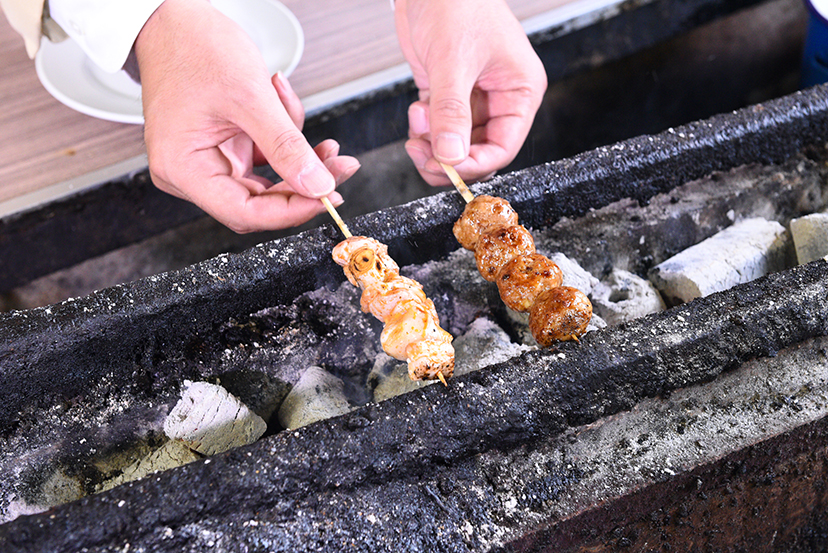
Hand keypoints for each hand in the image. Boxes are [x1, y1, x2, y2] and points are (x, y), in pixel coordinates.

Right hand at [134, 0, 359, 232]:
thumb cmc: (193, 48)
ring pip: (268, 180)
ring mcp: (209, 160)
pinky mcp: (225, 148)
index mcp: (183, 169)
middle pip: (260, 201)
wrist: (174, 19)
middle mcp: (191, 172)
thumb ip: (285, 146)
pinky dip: (284, 137)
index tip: (327, 198)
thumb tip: (317, 185)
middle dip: (303, 183)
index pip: (244, 213)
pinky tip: (284, 104)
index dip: (290, 211)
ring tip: (313, 129)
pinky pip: (266, 157)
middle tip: (339, 166)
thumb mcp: (249, 97)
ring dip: (297, 157)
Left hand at [394, 0, 546, 185]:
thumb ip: (452, 112)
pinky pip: (439, 128)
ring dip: (433, 144)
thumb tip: (451, 156)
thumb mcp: (454, 61)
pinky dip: (424, 130)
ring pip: (457, 142)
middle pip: (479, 150)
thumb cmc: (455, 2)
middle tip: (424, 156)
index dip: (475, 164)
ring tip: (417, 125)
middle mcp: (500, 96)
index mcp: (519, 89)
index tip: (448, 168)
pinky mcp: (447, 92)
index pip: (504, 146)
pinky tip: (417, 111)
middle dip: (449, 157)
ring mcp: (473, 96)